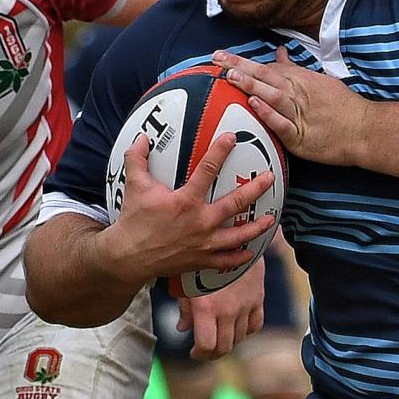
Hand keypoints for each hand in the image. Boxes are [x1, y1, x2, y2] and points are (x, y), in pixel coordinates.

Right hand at [99, 133, 276, 284]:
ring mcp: (203, 243)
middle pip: (235, 204)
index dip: (220, 151)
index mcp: (185, 201)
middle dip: (255, 189)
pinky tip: (250, 253)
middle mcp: (200, 222)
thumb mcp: (134, 186)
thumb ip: (137, 159)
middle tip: (270, 178)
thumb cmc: (133, 220)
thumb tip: (141, 137)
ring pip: (238, 235)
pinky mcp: (200, 260)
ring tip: (271, 218)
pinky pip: (225, 261)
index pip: (207, 170)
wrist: (128, 257)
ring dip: (256, 227)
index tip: (232, 138)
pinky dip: (239, 258)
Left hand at [177, 255, 266, 359]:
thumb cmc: (202, 255)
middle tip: (205, 349)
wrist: (232, 234)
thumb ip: (185, 307)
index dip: (199, 354)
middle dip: (212, 353)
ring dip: (228, 341)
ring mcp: (244, 306)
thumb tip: (182, 328)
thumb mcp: (185, 280)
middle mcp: (227, 311)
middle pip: (224, 347)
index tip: (194, 352)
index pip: (207, 346)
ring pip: (239, 338)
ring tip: (218, 335)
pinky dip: (246, 329)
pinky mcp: (258, 298)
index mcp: (206, 308)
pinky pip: (255, 324)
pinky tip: (237, 325)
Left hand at [214, 47, 367, 165]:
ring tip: (230, 76)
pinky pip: (282, 123)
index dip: (241, 61)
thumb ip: (295, 70)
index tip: (220, 56)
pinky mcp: (301, 137)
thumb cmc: (342, 107)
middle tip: (216, 60)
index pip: (265, 67)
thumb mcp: (319, 81)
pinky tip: (254, 105)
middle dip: (238, 67)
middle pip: (265, 76)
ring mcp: (299, 115)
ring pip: (272, 95)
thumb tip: (280, 53)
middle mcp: (297, 93)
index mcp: (299, 80)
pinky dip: (268, 113)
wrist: (364, 129)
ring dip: (250, 85)